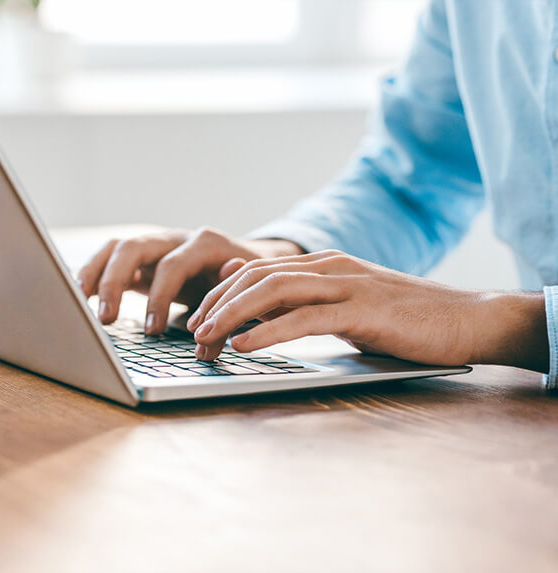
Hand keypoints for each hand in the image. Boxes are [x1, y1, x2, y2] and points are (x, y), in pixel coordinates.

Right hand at [76, 227, 303, 333]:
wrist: (252, 263)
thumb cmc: (249, 281)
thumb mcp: (249, 287)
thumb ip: (234, 293)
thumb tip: (223, 296)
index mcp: (204, 243)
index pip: (172, 265)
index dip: (159, 298)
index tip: (152, 331)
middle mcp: (175, 238)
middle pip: (133, 247)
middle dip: (114, 282)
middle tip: (106, 318)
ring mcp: (156, 246)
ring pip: (116, 248)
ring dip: (95, 273)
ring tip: (79, 302)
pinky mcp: (143, 259)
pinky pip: (111, 259)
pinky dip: (93, 274)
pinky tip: (79, 295)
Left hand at [187, 249, 548, 371]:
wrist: (466, 319)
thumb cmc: (404, 320)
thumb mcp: (344, 307)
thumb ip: (302, 300)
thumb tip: (252, 298)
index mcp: (323, 265)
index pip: (256, 271)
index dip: (220, 293)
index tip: (197, 318)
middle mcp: (329, 267)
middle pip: (256, 277)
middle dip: (217, 303)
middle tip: (192, 332)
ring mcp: (346, 285)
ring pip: (274, 291)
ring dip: (233, 315)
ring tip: (206, 337)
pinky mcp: (363, 310)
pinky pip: (305, 318)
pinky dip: (268, 332)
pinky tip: (245, 345)